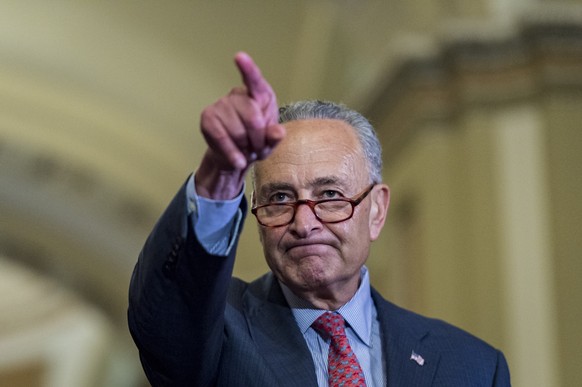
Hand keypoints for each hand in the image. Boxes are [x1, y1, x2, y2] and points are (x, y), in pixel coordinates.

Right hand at [196, 52, 284, 198]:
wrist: (236, 156)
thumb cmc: (257, 142)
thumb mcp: (271, 141)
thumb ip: (275, 136)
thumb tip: (277, 132)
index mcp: (259, 94)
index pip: (254, 80)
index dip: (248, 69)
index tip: (239, 57)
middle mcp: (238, 94)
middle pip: (253, 119)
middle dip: (258, 140)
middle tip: (258, 148)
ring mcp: (221, 104)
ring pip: (238, 132)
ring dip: (245, 148)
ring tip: (246, 149)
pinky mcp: (207, 117)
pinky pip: (222, 138)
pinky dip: (232, 153)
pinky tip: (238, 159)